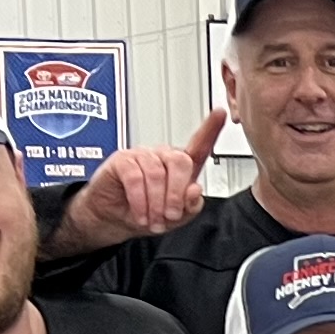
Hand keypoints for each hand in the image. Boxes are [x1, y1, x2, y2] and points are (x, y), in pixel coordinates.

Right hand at [52, 109, 226, 252]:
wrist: (113, 220)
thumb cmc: (145, 214)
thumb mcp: (175, 218)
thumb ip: (190, 206)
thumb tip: (195, 190)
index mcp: (180, 169)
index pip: (199, 146)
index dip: (210, 129)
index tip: (221, 113)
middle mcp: (162, 157)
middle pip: (180, 162)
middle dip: (176, 193)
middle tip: (170, 215)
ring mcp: (142, 156)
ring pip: (157, 174)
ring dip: (156, 203)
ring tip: (153, 220)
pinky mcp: (122, 161)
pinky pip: (135, 178)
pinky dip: (139, 201)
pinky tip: (140, 214)